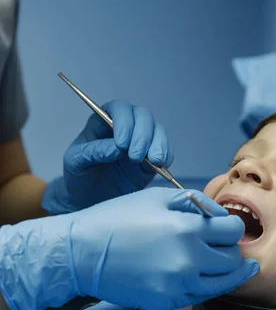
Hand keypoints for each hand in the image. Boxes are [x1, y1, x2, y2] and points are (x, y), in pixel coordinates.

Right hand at [0, 188, 258, 309]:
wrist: (83, 252)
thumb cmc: (119, 217)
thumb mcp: (158, 196)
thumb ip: (196, 203)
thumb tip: (221, 216)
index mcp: (188, 229)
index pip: (234, 231)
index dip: (231, 226)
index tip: (223, 227)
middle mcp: (189, 260)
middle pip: (233, 259)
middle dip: (229, 249)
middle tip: (218, 245)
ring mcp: (178, 286)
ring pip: (223, 283)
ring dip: (223, 271)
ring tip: (219, 263)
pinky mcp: (167, 303)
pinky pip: (199, 295)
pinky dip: (203, 284)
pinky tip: (197, 274)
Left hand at [42, 101, 173, 213]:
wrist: (88, 200)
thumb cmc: (78, 176)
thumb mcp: (74, 162)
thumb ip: (92, 152)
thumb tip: (116, 148)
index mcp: (102, 121)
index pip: (118, 109)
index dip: (123, 122)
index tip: (121, 144)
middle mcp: (125, 126)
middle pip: (142, 115)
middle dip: (142, 134)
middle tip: (135, 156)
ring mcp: (141, 141)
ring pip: (157, 129)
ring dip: (157, 143)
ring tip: (153, 161)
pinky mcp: (152, 158)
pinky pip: (165, 150)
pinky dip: (167, 155)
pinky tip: (161, 165)